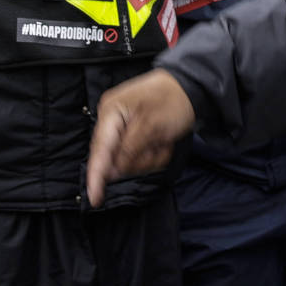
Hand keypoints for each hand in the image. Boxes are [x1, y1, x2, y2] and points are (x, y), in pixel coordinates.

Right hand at [86, 70, 195, 205]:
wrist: (190, 86)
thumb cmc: (172, 101)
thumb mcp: (152, 126)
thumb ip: (129, 150)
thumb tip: (112, 172)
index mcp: (111, 112)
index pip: (100, 150)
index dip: (96, 176)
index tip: (95, 199)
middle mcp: (111, 119)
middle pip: (115, 158)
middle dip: (139, 159)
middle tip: (159, 146)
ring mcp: (121, 126)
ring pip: (128, 160)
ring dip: (149, 156)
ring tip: (163, 140)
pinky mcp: (131, 132)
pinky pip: (137, 154)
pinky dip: (152, 152)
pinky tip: (162, 140)